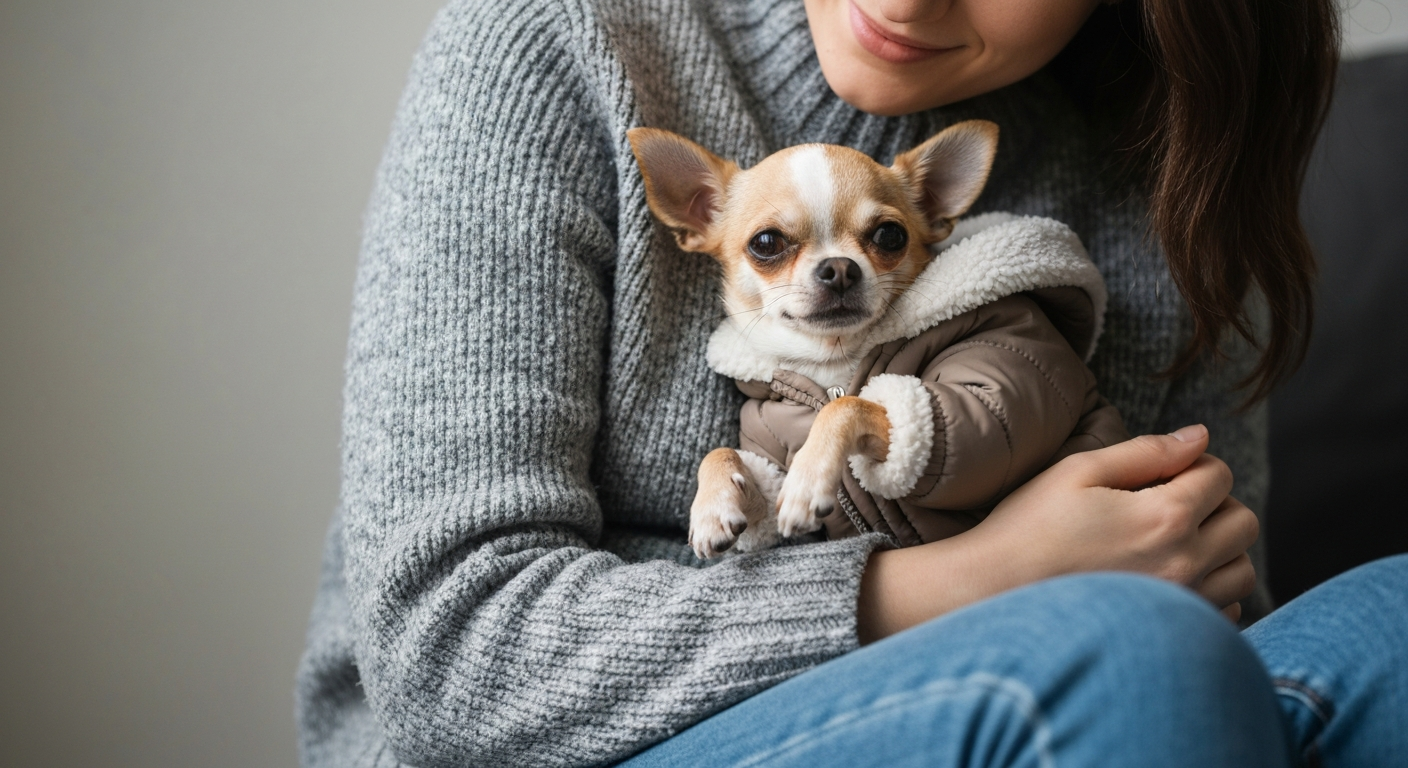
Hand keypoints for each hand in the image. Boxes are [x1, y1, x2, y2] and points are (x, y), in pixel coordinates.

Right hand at [857, 425, 1258, 641]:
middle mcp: (1184, 563)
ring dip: (1220, 550)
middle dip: (1216, 504)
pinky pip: (1227, 611)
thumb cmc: (1030, 526)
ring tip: (1173, 542)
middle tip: (1169, 503)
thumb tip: (1200, 436)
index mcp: (1164, 515)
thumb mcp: (1079, 472)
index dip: (1194, 464)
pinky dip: (1211, 591)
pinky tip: (1168, 578)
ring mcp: (1181, 603)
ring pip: (1243, 571)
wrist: (994, 591)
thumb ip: (1146, 451)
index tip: (1161, 471)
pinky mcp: (1170, 632)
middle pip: (1243, 522)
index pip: (1220, 476)